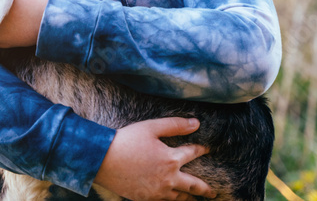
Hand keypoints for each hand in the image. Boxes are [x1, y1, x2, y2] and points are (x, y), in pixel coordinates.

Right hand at [93, 117, 215, 200]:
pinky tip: (172, 200)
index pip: (192, 153)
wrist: (103, 160)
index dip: (201, 150)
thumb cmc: (127, 140)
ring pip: (179, 198)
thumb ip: (175, 125)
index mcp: (171, 159)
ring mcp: (157, 192)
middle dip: (205, 189)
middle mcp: (168, 179)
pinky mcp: (145, 199)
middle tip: (213, 192)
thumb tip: (196, 123)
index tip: (206, 149)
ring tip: (194, 199)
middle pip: (193, 186)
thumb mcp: (152, 127)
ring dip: (189, 198)